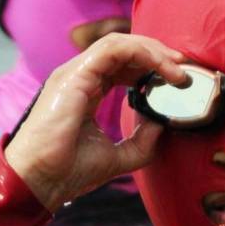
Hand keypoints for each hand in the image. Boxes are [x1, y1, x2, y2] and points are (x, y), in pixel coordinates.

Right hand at [4, 33, 185, 211]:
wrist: (39, 182)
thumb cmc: (67, 172)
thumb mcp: (118, 157)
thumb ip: (142, 141)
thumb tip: (163, 123)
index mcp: (86, 91)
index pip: (122, 65)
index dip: (153, 67)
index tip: (178, 81)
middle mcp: (80, 77)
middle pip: (124, 49)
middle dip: (158, 54)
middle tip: (185, 71)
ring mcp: (75, 73)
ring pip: (120, 43)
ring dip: (154, 51)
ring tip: (177, 70)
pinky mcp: (75, 75)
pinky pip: (113, 49)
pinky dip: (141, 53)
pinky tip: (161, 69)